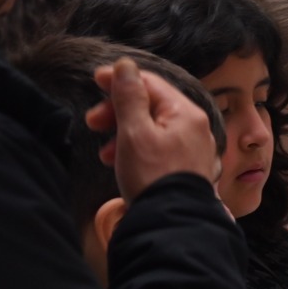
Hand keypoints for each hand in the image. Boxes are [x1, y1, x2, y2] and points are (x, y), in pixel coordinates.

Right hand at [85, 58, 219, 200]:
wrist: (171, 223)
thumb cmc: (152, 176)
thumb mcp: (134, 133)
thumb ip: (129, 97)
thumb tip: (126, 65)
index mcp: (186, 113)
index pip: (151, 83)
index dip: (121, 79)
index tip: (95, 80)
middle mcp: (195, 127)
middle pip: (151, 106)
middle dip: (118, 111)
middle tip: (92, 122)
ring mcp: (193, 148)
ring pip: (152, 128)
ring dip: (123, 134)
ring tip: (104, 153)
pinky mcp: (185, 167)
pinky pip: (158, 148)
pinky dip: (136, 150)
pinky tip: (119, 163)